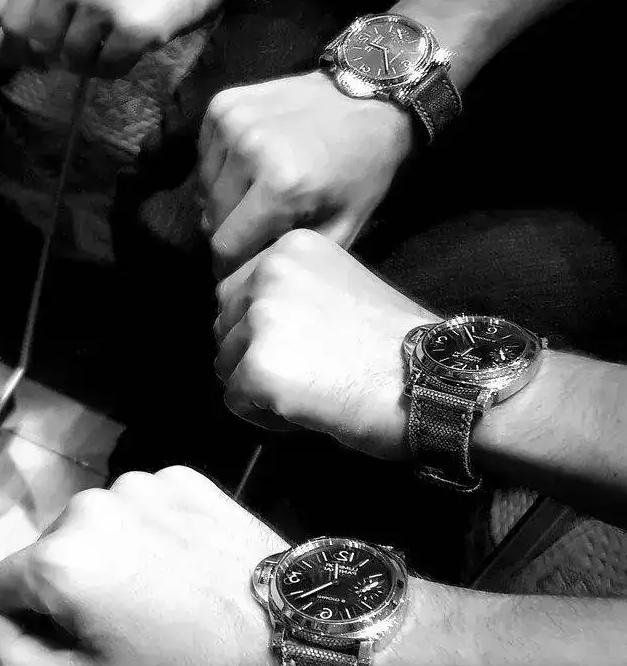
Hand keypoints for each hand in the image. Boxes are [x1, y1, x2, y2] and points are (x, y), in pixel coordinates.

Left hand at [0, 0, 223, 74]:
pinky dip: (117, 67)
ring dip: (91, 61)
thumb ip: (36, 2)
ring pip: (72, 61)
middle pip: (39, 46)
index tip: (39, 55)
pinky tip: (133, 42)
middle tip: (88, 41)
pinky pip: (107, 69)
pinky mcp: (131, 26)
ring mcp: (100, 0)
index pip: (11, 24)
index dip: (20, 50)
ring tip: (113, 37)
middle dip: (59, 55)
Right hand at [0, 468, 286, 665]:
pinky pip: (141, 506)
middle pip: (51, 549)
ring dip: (115, 553)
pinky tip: (187, 563)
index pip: (4, 582)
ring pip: (97, 525)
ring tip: (165, 591)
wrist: (290, 635)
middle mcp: (86, 509)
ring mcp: (136, 486)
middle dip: (76, 581)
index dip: (34, 617)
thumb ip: (20, 659)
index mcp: (57, 563)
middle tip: (130, 620)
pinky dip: (154, 530)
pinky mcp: (178, 476)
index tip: (81, 637)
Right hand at [199, 71, 414, 275]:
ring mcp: (232, 122)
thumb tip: (247, 277)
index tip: (239, 267)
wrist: (370, 92)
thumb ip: (296, 253)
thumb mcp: (346, 223)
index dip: (229, 265)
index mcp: (282, 184)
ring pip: (204, 186)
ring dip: (223, 199)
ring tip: (253, 196)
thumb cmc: (363, 165)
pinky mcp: (223, 104)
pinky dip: (221, 167)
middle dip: (230, 231)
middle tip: (254, 229)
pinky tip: (248, 165)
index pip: (225, 245)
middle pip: (211, 217)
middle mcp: (249, 149)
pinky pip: (205, 155)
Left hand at [214, 229, 436, 458]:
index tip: (313, 345)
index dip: (267, 330)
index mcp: (288, 248)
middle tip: (314, 371)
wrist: (440, 380)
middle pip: (225, 329)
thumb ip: (291, 294)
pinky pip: (235, 402)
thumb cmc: (396, 345)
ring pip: (225, 366)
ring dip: (261, 387)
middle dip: (257, 356)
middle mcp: (268, 273)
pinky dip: (266, 417)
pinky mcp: (258, 368)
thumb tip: (244, 322)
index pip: (237, 295)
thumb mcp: (339, 289)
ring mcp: (261, 320)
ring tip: (316, 389)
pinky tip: (311, 410)